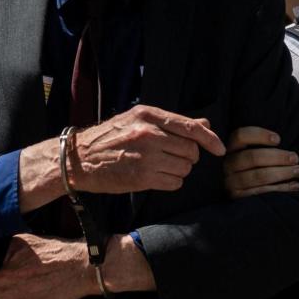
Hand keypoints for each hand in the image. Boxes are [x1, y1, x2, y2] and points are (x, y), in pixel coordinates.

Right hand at [72, 104, 225, 193]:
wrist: (79, 159)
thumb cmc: (110, 138)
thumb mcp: (138, 120)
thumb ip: (172, 123)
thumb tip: (204, 123)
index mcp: (147, 115)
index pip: (190, 127)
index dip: (210, 139)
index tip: (220, 149)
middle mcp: (148, 134)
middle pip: (190, 150)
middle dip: (188, 156)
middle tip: (173, 157)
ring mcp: (145, 156)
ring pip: (184, 168)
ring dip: (179, 170)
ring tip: (161, 166)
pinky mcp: (141, 178)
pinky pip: (174, 183)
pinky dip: (171, 182)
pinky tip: (156, 177)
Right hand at [223, 127, 298, 197]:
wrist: (247, 194)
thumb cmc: (258, 167)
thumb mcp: (255, 153)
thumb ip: (262, 145)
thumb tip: (281, 139)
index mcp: (230, 148)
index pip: (241, 136)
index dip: (260, 135)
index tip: (278, 140)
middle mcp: (227, 164)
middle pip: (252, 157)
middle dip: (278, 157)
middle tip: (295, 158)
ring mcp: (231, 182)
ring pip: (258, 176)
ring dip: (282, 173)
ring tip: (298, 171)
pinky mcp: (238, 198)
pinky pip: (262, 192)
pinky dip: (281, 188)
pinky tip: (294, 185)